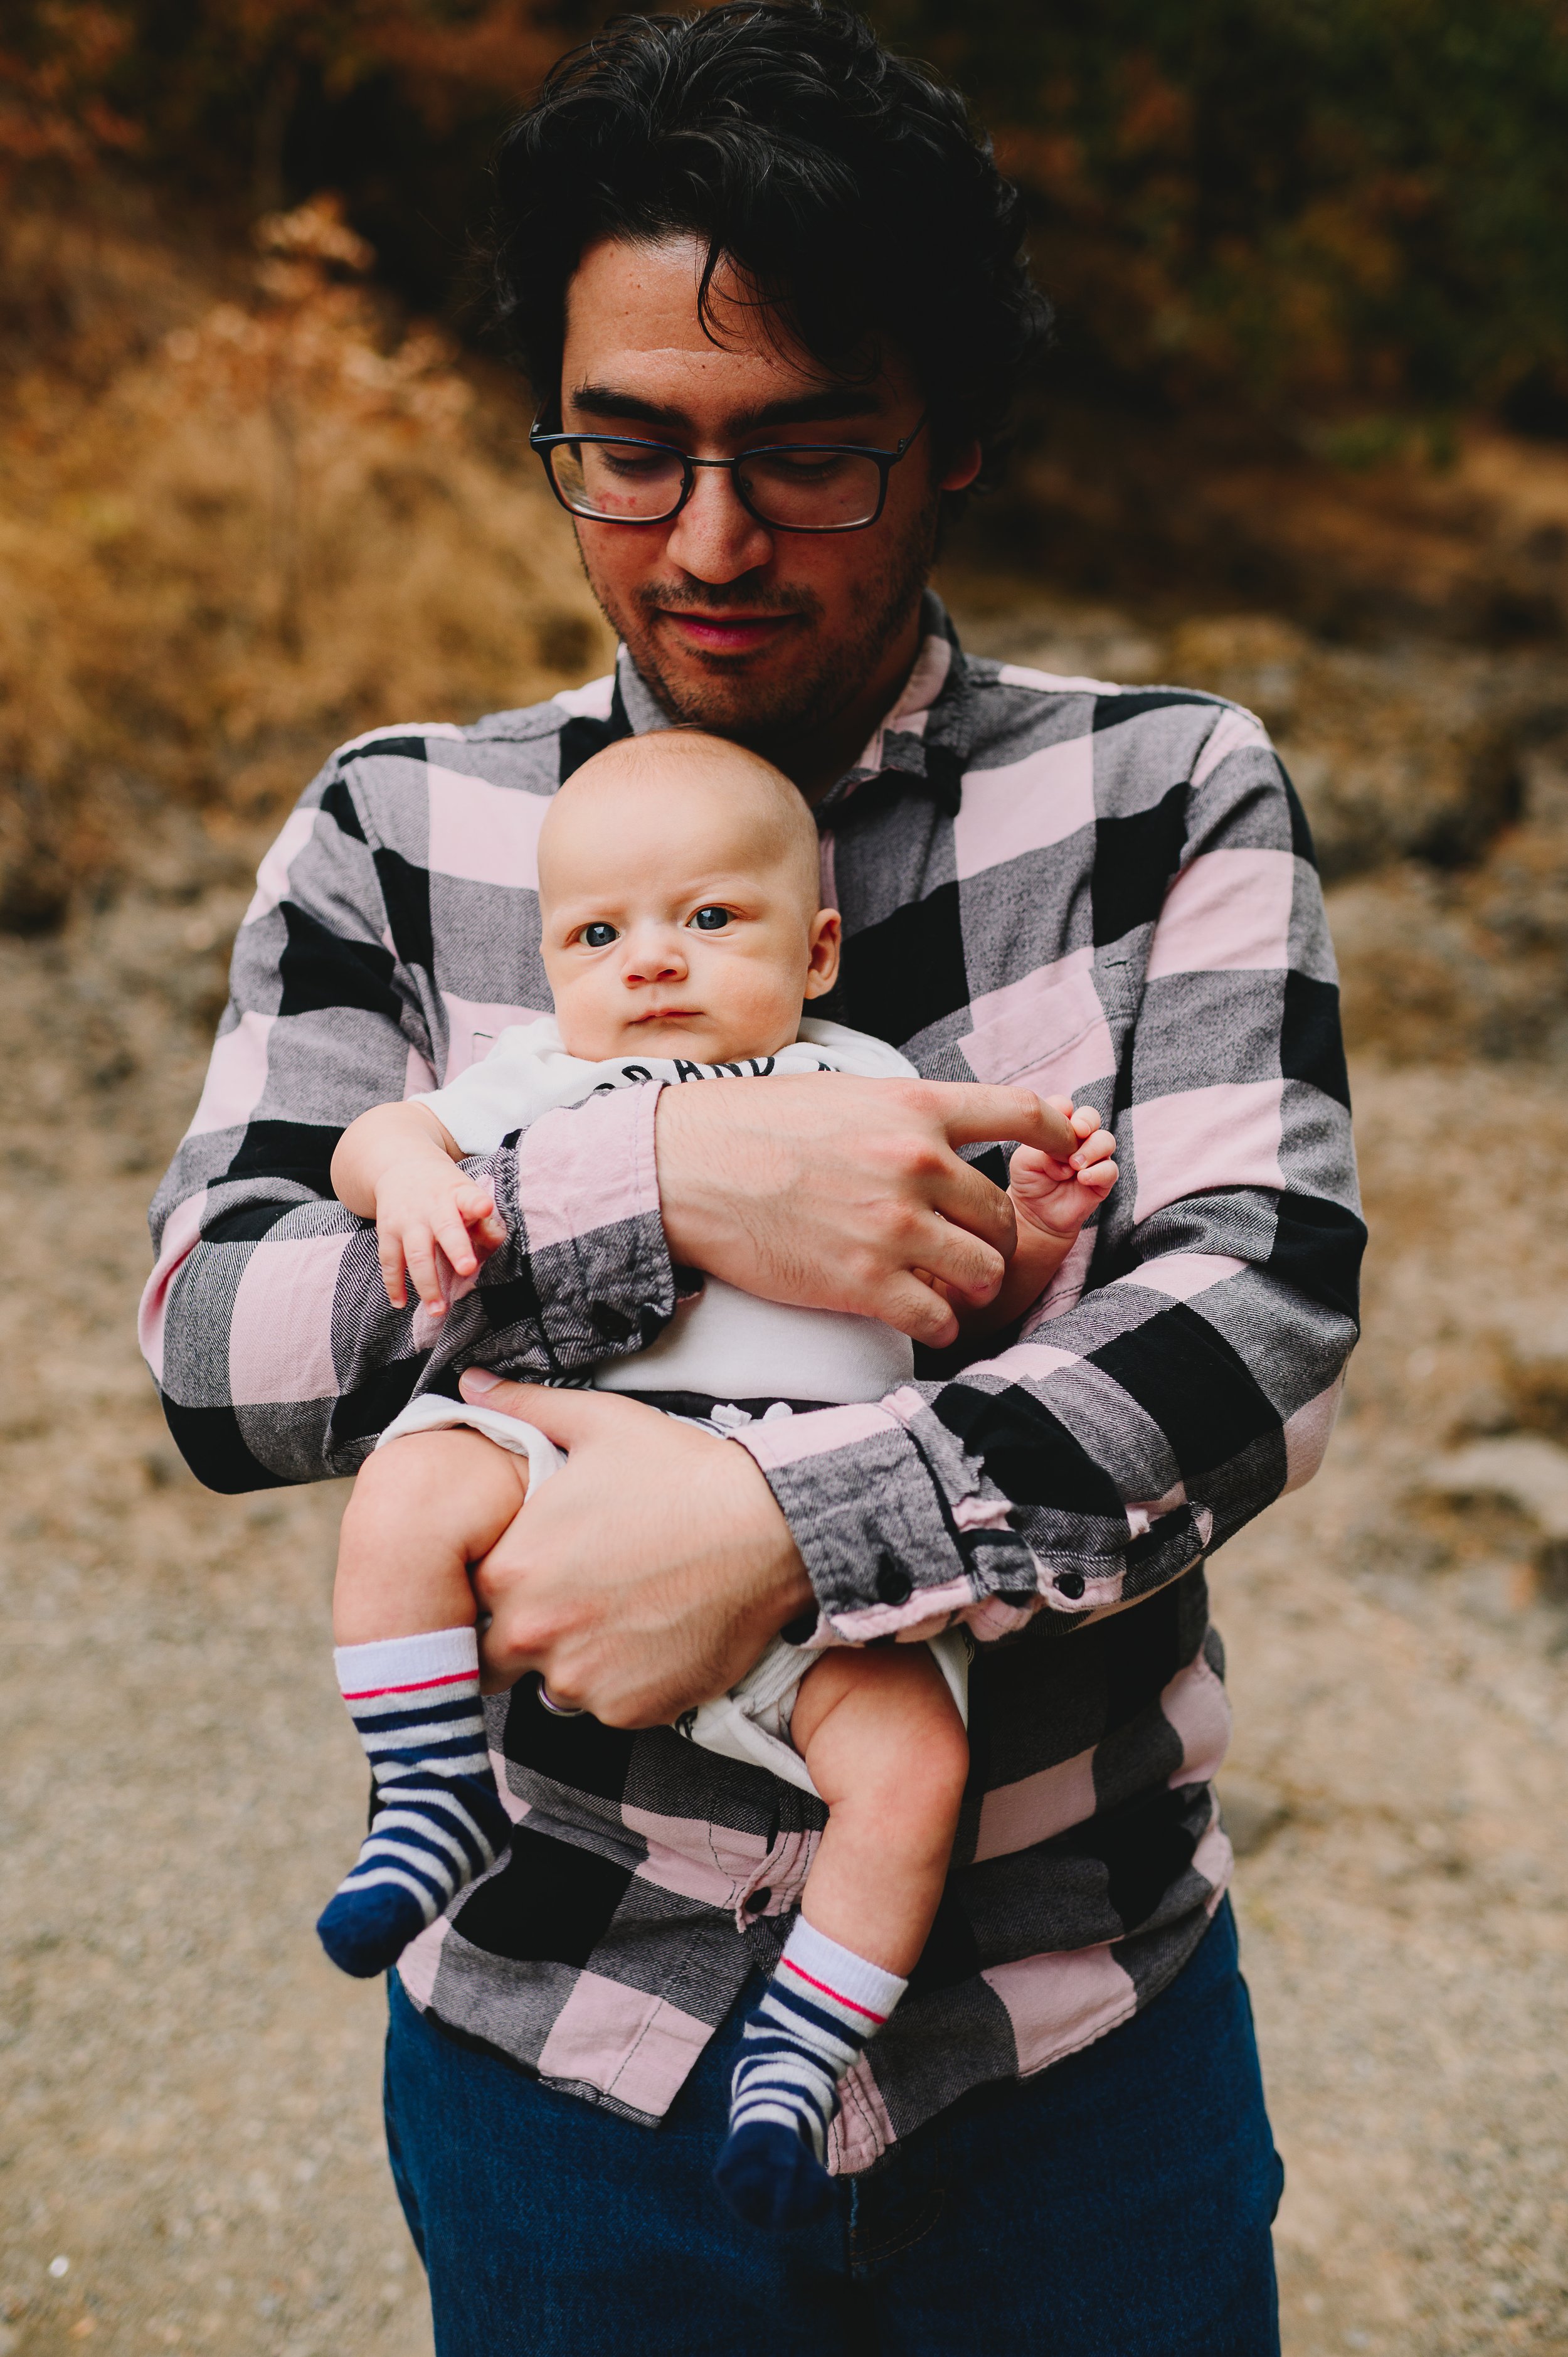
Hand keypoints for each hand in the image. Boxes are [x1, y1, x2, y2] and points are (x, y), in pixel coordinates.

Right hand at [374, 1160, 506, 1315]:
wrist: (401, 1167)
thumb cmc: (443, 1189)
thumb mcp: (465, 1193)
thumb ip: (482, 1221)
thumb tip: (497, 1241)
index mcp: (456, 1194)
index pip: (468, 1197)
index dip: (476, 1204)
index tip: (484, 1209)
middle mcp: (431, 1207)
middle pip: (444, 1229)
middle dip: (456, 1249)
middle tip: (467, 1269)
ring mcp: (407, 1221)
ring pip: (415, 1254)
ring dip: (426, 1284)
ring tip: (438, 1310)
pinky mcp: (387, 1233)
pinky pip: (389, 1261)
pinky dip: (394, 1284)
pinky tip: (400, 1303)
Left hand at [458, 1373, 813, 1723]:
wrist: (768, 1530)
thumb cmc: (681, 1475)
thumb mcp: (599, 1424)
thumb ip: (524, 1408)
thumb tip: (472, 1383)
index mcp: (511, 1569)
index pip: (471, 1596)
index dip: (503, 1581)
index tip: (540, 1566)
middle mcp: (534, 1634)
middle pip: (502, 1651)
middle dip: (531, 1628)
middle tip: (584, 1593)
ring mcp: (582, 1680)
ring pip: (557, 1682)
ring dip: (579, 1656)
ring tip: (627, 1609)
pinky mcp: (631, 1711)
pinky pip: (611, 1706)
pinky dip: (628, 1681)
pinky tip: (659, 1635)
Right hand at [655, 1075, 1077, 1347]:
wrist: (682, 1169)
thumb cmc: (750, 1126)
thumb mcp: (841, 1093)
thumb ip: (902, 1113)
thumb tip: (941, 1129)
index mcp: (915, 1107)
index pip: (1020, 1113)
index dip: (1058, 1134)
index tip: (1070, 1147)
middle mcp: (917, 1164)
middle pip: (1004, 1213)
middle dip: (995, 1235)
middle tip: (970, 1245)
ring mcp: (894, 1227)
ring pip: (986, 1271)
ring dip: (975, 1283)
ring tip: (951, 1285)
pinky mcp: (865, 1282)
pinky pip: (940, 1319)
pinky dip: (939, 1323)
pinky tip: (921, 1317)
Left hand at [1009, 1098, 1117, 1241]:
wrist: (1035, 1215)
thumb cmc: (1029, 1182)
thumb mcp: (1023, 1160)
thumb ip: (1040, 1145)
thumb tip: (1065, 1147)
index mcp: (1057, 1127)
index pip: (1064, 1106)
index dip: (1063, 1107)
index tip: (1058, 1116)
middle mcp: (1078, 1139)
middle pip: (1091, 1117)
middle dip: (1087, 1120)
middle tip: (1078, 1131)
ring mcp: (1093, 1158)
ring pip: (1106, 1140)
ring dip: (1092, 1149)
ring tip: (1075, 1164)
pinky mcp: (1102, 1180)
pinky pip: (1110, 1169)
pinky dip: (1098, 1172)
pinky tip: (1083, 1179)